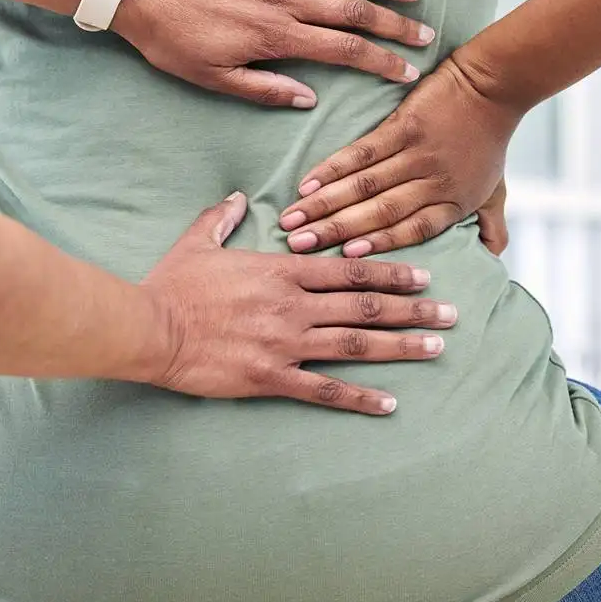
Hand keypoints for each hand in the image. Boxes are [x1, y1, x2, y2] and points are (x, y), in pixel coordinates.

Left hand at [112, 0, 436, 108]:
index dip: (379, 62)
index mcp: (275, 36)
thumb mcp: (211, 78)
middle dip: (393, 25)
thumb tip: (307, 98)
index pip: (343, 50)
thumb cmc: (170, 38)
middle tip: (425, 34)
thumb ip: (263, 89)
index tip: (407, 72)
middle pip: (353, 11)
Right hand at [136, 193, 456, 415]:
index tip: (423, 276)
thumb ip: (220, 218)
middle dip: (413, 309)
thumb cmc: (171, 286)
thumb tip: (233, 198)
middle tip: (451, 314)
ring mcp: (285, 342)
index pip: (349, 270)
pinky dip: (360, 397)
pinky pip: (325, 390)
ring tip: (437, 347)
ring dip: (401, 346)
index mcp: (280, 270)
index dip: (390, 274)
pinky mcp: (271, 377)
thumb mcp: (196, 242)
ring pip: (356, 344)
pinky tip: (389, 403)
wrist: (149, 328)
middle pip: (365, 306)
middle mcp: (293, 305)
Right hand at [277, 56, 524, 257]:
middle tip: (298, 245)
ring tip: (293, 218)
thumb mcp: (498, 190)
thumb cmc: (490, 139)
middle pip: (379, 213)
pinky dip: (333, 168)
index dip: (378, 245)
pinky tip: (308, 182)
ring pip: (364, 186)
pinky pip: (363, 152)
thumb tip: (493, 257)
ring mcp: (417, 154)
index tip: (345, 258)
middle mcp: (433, 183)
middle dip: (335, 231)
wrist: (491, 86)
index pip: (410, 231)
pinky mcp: (403, 126)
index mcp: (452, 204)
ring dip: (325, 204)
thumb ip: (492, 226)